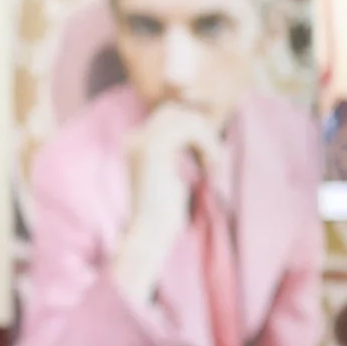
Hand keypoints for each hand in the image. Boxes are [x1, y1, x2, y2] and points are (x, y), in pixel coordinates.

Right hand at [112, 97, 223, 307]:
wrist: (150, 233)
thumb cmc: (163, 213)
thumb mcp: (171, 175)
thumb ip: (176, 152)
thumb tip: (201, 130)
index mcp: (134, 144)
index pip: (168, 115)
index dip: (194, 127)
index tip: (210, 151)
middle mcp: (134, 138)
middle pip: (176, 111)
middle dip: (201, 129)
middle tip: (212, 159)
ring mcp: (141, 141)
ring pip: (185, 118)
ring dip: (208, 139)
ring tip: (212, 165)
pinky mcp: (154, 148)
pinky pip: (191, 129)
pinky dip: (208, 144)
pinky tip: (210, 167)